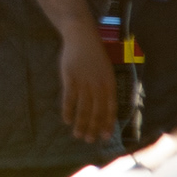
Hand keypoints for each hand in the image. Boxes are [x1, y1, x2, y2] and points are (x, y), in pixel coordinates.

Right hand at [58, 26, 116, 142]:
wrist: (82, 36)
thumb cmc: (94, 54)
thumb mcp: (106, 70)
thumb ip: (105, 87)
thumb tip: (103, 106)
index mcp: (109, 83)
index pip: (110, 108)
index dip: (107, 123)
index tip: (105, 136)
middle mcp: (98, 85)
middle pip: (96, 111)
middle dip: (93, 127)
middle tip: (89, 140)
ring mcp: (84, 82)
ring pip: (83, 108)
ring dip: (81, 123)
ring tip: (78, 135)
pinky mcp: (70, 77)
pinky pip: (69, 98)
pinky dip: (68, 110)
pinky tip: (67, 120)